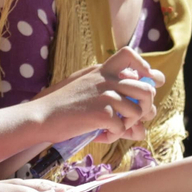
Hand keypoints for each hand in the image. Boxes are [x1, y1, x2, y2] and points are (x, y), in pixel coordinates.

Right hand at [37, 47, 165, 143]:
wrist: (41, 117)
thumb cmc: (63, 106)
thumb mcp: (87, 88)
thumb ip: (110, 91)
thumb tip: (140, 111)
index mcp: (102, 70)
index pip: (130, 54)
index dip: (146, 69)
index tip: (151, 82)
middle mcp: (106, 79)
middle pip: (147, 90)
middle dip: (146, 108)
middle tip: (131, 118)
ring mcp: (105, 95)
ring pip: (139, 111)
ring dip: (129, 125)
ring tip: (113, 128)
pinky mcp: (101, 112)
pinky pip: (122, 128)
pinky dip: (113, 136)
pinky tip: (101, 136)